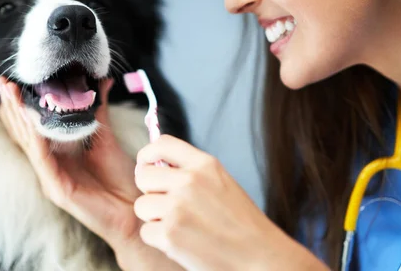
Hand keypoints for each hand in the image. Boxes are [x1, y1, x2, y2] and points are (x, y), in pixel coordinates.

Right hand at [0, 77, 181, 269]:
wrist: (135, 209)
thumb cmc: (122, 177)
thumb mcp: (106, 137)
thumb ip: (99, 110)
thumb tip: (102, 81)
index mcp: (59, 153)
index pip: (32, 126)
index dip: (22, 104)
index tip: (13, 81)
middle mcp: (50, 165)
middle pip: (24, 133)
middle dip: (12, 106)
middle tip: (2, 82)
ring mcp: (51, 178)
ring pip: (29, 144)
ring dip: (19, 118)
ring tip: (11, 95)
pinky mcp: (58, 190)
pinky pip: (43, 159)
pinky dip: (37, 138)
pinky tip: (32, 121)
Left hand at [134, 135, 329, 270]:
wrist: (259, 257)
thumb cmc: (241, 222)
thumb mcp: (220, 181)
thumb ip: (191, 170)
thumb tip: (156, 163)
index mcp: (204, 164)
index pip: (161, 144)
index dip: (147, 155)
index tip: (146, 166)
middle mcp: (189, 181)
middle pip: (143, 175)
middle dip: (149, 192)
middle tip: (166, 205)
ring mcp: (178, 207)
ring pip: (141, 205)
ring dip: (154, 218)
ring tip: (179, 226)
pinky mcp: (170, 234)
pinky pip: (146, 231)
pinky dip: (159, 240)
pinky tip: (181, 241)